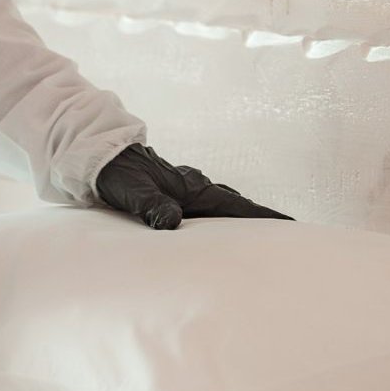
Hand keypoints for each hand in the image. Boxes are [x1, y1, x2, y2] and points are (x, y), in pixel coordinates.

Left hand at [94, 144, 293, 229]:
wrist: (97, 154)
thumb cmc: (115, 173)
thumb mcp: (133, 192)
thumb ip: (153, 207)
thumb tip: (172, 224)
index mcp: (192, 187)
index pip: (236, 205)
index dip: (264, 216)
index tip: (292, 224)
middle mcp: (193, 186)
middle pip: (235, 204)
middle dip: (259, 219)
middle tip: (286, 234)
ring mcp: (184, 189)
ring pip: (221, 205)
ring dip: (239, 219)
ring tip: (257, 236)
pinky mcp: (172, 193)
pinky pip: (205, 208)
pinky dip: (218, 218)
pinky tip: (215, 230)